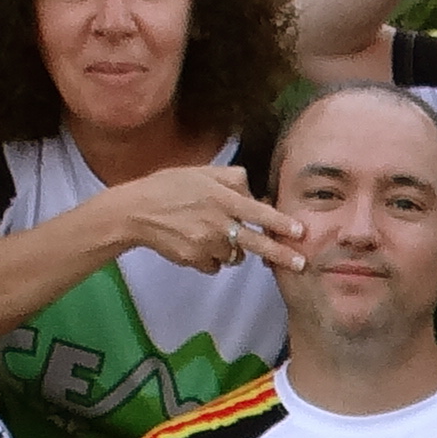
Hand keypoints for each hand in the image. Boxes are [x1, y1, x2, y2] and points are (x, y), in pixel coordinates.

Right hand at [95, 165, 301, 276]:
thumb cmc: (169, 187)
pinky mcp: (194, 260)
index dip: (281, 223)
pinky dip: (213, 259)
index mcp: (221, 199)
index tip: (300, 231)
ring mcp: (205, 245)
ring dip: (235, 250)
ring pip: (235, 256)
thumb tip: (256, 193)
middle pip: (257, 244)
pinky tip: (198, 243)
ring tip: (215, 234)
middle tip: (301, 264)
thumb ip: (232, 179)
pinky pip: (215, 265)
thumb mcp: (201, 172)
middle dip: (282, 255)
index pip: (258, 213)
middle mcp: (217, 224)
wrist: (135, 212)